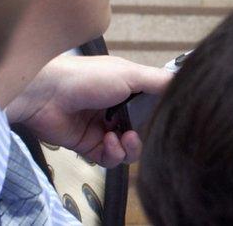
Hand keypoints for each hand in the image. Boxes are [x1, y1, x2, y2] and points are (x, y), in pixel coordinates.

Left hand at [5, 54, 170, 167]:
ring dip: (132, 146)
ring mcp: (103, 127)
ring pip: (130, 147)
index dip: (162, 110)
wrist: (46, 95)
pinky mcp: (89, 146)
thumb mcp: (130, 74)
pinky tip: (108, 142)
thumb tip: (186, 81)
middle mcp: (117, 107)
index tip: (172, 116)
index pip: (153, 101)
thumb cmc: (86, 78)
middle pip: (144, 128)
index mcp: (128, 86)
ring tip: (124, 138)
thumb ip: (159, 81)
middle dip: (148, 132)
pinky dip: (114, 153)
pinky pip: (112, 158)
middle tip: (143, 129)